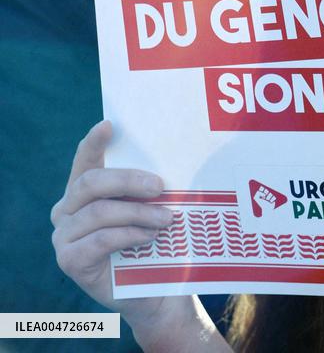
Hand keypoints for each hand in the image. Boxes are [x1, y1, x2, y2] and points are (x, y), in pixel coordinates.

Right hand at [51, 121, 226, 350]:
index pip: (85, 160)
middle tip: (160, 185)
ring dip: (138, 212)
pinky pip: (100, 239)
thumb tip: (168, 155)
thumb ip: (146, 184)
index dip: (94, 142)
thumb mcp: (149, 205)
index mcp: (83, 189)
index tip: (110, 125)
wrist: (156, 290)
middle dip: (128, 180)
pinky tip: (149, 236)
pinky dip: (129, 234)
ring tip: (167, 217)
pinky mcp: (69, 260)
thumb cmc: (154, 239)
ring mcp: (63, 235)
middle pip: (91, 183)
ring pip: (100, 212)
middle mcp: (66, 209)